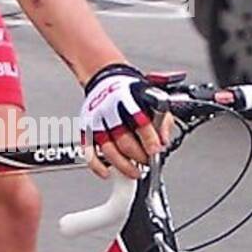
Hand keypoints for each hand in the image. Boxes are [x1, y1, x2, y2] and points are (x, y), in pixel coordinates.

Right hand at [80, 64, 172, 179]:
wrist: (106, 79)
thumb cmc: (131, 92)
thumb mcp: (153, 99)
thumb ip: (162, 120)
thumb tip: (164, 142)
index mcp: (130, 100)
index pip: (141, 123)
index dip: (150, 141)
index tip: (155, 152)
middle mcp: (111, 110)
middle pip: (124, 141)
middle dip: (139, 156)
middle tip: (147, 162)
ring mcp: (97, 121)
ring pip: (108, 150)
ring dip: (123, 165)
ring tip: (134, 172)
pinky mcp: (86, 129)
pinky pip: (88, 152)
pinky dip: (97, 166)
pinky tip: (108, 173)